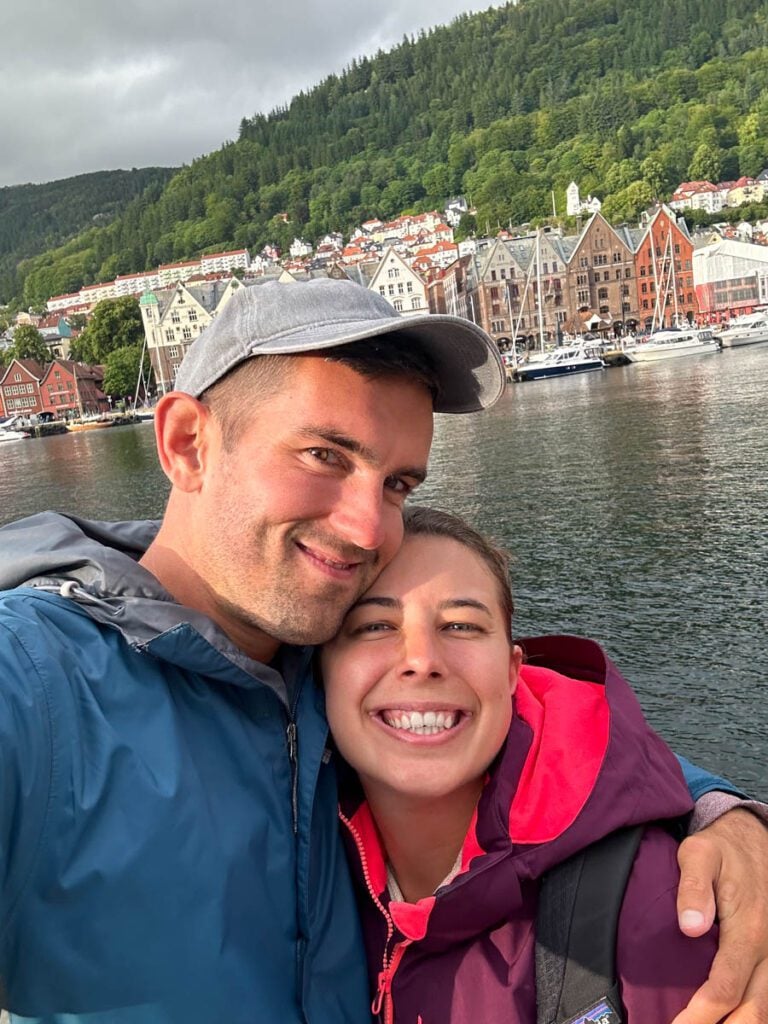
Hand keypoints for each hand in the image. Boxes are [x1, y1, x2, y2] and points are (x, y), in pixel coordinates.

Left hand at [672, 808, 767, 1023]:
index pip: (726, 987)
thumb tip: (690, 926)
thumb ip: (693, 886)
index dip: (703, 1014)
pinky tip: (726, 1018)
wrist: (753, 839)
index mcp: (749, 930)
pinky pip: (766, 995)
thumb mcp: (699, 853)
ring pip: (764, 1008)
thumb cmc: (721, 848)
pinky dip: (749, 1013)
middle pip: (753, 1011)